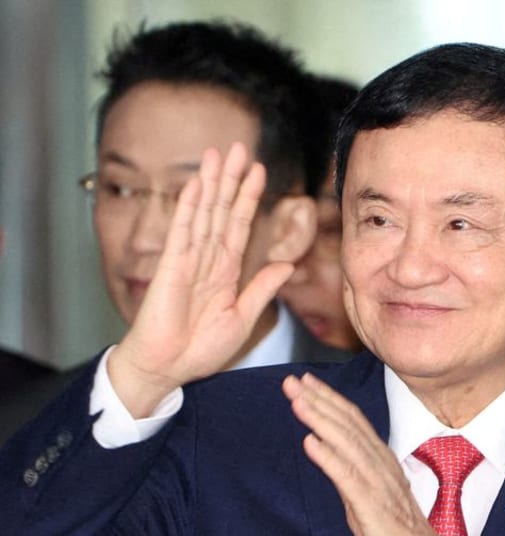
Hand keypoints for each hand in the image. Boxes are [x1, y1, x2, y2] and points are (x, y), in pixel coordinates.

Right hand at [109, 143, 294, 417]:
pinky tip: (196, 185)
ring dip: (211, 184)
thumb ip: (262, 289)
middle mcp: (207, 260)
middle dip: (231, 179)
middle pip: (221, 210)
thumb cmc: (200, 349)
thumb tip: (287, 265)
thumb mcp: (243, 317)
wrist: (168, 369)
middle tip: (239, 147)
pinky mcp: (170, 269)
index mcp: (225, 271)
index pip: (239, 225)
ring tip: (219, 153)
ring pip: (203, 214)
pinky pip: (182, 233)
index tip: (260, 171)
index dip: (249, 197)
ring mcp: (188, 261)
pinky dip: (189, 208)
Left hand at [282, 372, 455, 535]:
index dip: (328, 398)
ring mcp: (375, 481)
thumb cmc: (395, 528)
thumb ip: (349, 467)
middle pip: (346, 423)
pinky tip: (311, 443)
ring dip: (319, 419)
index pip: (352, 419)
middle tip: (291, 381)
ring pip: (345, 442)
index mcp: (379, 457)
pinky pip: (347, 476)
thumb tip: (322, 445)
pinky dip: (328, 457)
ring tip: (297, 401)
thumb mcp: (369, 489)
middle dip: (318, 400)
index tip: (306, 381)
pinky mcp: (371, 504)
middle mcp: (378, 462)